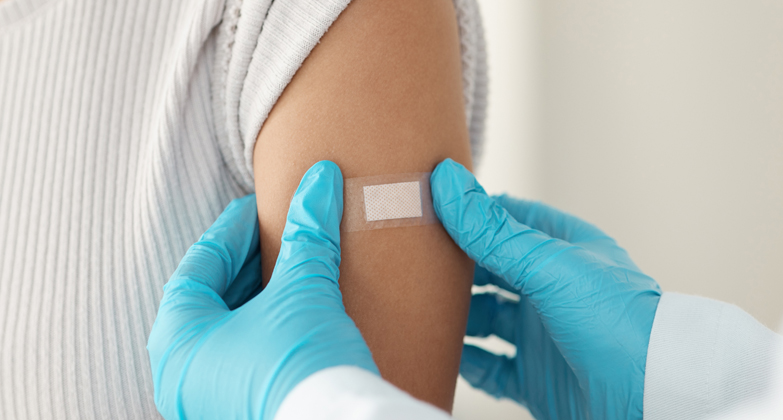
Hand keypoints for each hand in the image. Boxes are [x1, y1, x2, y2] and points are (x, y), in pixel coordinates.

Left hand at [147, 161, 376, 419]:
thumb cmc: (303, 368)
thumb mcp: (303, 291)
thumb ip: (307, 235)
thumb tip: (321, 179)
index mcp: (178, 338)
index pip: (201, 264)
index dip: (234, 227)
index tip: (261, 204)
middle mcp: (182, 372)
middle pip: (211, 296)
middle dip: (250, 259)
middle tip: (281, 230)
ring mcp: (209, 395)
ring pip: (229, 327)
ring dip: (260, 294)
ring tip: (293, 265)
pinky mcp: (239, 407)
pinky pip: (245, 353)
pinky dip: (267, 324)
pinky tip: (297, 308)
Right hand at [430, 159, 660, 419]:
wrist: (656, 400)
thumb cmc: (621, 324)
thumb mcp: (551, 267)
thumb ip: (495, 232)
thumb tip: (447, 182)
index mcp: (565, 251)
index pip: (511, 219)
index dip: (473, 212)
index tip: (430, 204)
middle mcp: (553, 291)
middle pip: (492, 270)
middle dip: (456, 265)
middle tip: (412, 258)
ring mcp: (544, 335)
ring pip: (486, 319)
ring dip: (455, 315)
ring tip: (418, 307)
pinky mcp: (537, 378)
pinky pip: (490, 367)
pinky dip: (465, 361)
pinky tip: (443, 353)